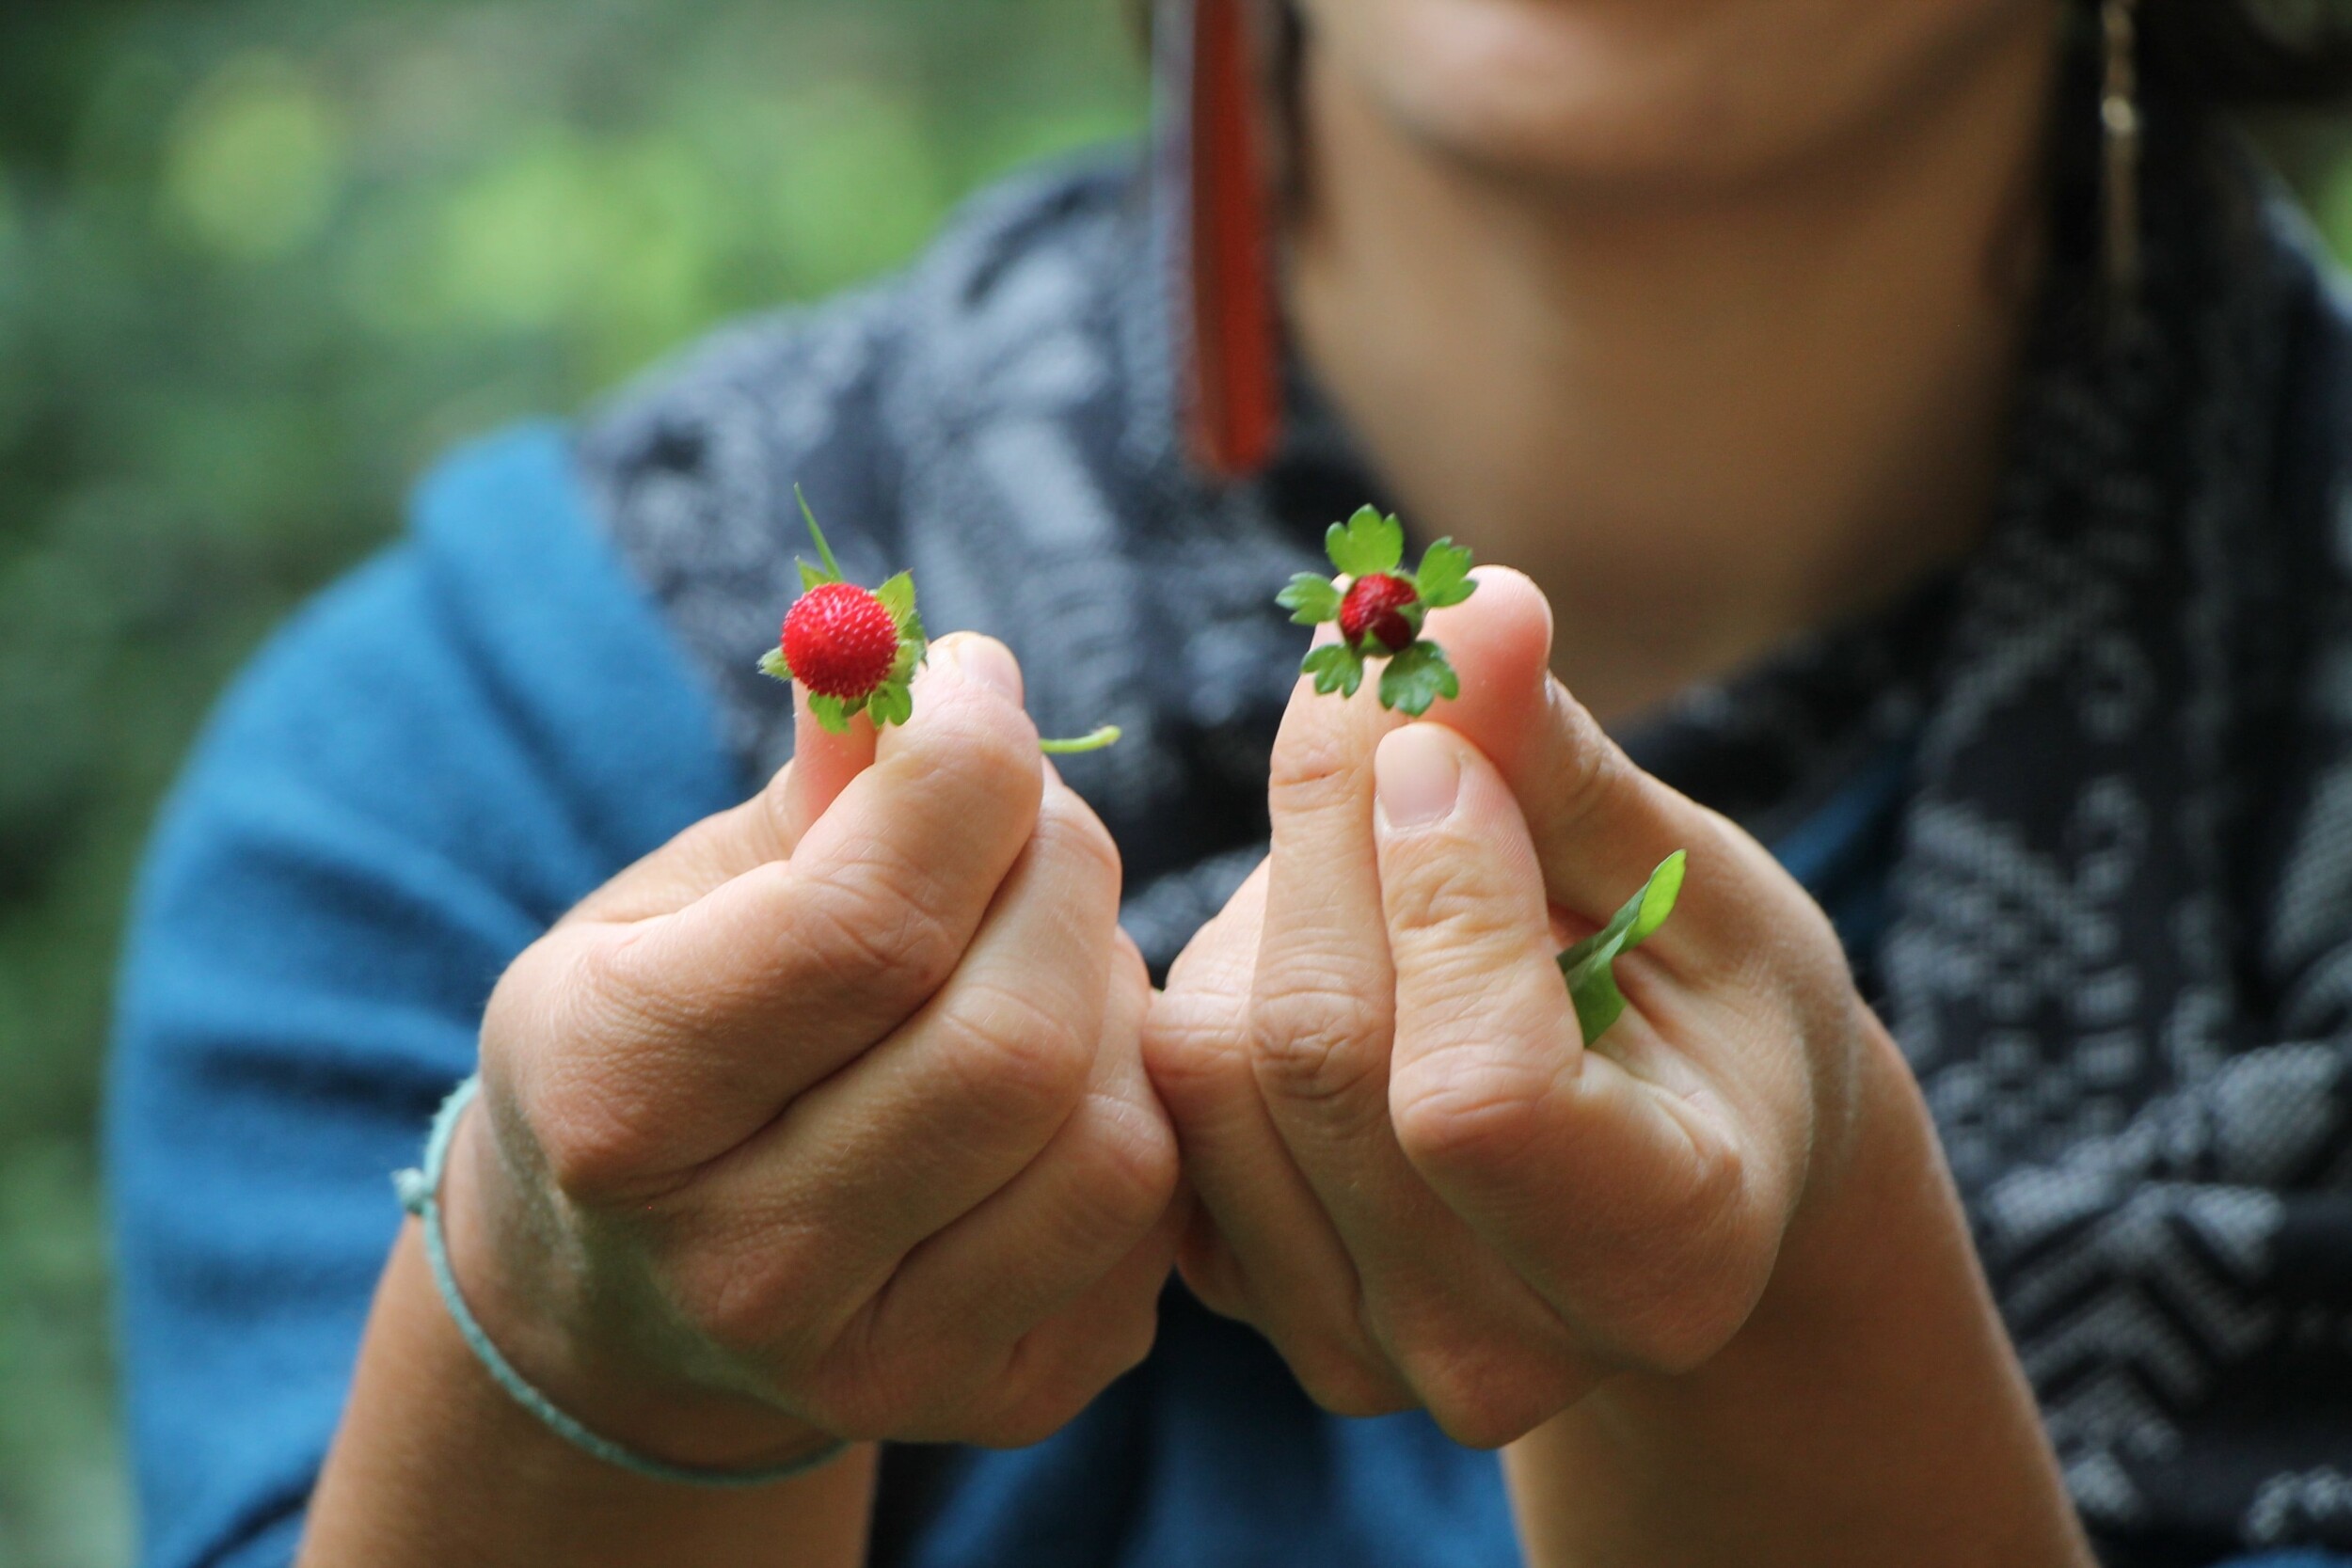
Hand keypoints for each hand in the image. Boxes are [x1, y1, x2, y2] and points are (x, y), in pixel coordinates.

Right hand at [446, 634, 1181, 1466]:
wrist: (635, 1288)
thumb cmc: (666, 1032)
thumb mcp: (679, 899)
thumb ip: (817, 791)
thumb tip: (937, 664)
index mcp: (617, 1103)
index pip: (857, 927)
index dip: (962, 771)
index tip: (977, 683)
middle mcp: (741, 1268)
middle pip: (1012, 1040)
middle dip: (1061, 869)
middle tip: (1031, 810)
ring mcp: (877, 1365)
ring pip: (1109, 1136)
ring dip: (1112, 993)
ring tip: (1038, 949)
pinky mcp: (999, 1398)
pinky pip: (1151, 1218)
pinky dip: (1135, 1103)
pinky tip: (1061, 1066)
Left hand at [1143, 570, 1871, 1446]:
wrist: (1657, 1162)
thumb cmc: (1704, 1009)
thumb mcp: (1682, 880)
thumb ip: (1563, 764)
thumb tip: (1472, 607)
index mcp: (1668, 1261)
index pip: (1479, 1094)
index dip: (1444, 889)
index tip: (1446, 743)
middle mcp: (1502, 1352)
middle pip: (1322, 1057)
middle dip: (1330, 832)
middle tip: (1366, 689)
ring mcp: (1357, 1348)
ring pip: (1215, 1063)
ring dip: (1275, 893)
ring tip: (1377, 843)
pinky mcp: (1243, 1294)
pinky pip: (1164, 1089)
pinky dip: (1222, 959)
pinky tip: (1319, 926)